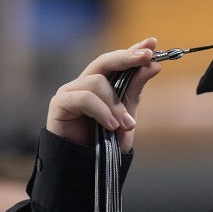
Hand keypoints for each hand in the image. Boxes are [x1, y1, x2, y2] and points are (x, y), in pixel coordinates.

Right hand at [46, 38, 161, 151]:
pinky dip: (101, 111)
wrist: (88, 168)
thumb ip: (135, 90)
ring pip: (97, 81)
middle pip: (105, 61)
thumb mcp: (127, 116)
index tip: (152, 42)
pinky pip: (84, 97)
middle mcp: (85, 84)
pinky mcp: (59, 103)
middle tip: (145, 58)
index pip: (118, 62)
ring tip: (125, 125)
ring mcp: (71, 92)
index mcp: (103, 85)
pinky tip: (112, 126)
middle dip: (126, 57)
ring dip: (115, 103)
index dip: (133, 50)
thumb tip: (153, 65)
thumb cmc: (106, 144)